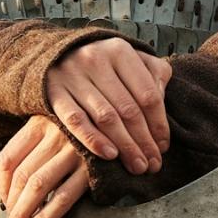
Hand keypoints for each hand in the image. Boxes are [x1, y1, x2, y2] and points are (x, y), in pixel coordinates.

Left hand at [0, 115, 91, 217]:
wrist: (129, 120)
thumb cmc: (92, 127)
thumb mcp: (60, 124)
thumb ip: (39, 145)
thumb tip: (14, 184)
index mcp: (40, 121)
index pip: (9, 158)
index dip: (1, 185)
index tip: (4, 201)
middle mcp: (54, 133)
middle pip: (22, 175)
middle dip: (12, 206)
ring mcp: (73, 149)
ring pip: (38, 186)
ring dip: (24, 213)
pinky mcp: (91, 166)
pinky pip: (62, 197)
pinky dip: (46, 216)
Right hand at [43, 37, 173, 175]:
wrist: (55, 56)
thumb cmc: (102, 64)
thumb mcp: (129, 58)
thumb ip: (152, 73)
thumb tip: (162, 100)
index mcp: (120, 51)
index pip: (148, 94)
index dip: (159, 124)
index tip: (163, 146)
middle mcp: (96, 60)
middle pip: (128, 109)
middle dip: (144, 141)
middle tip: (153, 164)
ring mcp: (73, 76)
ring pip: (106, 118)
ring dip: (125, 146)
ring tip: (137, 165)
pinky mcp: (54, 92)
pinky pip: (76, 121)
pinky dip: (94, 140)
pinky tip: (110, 155)